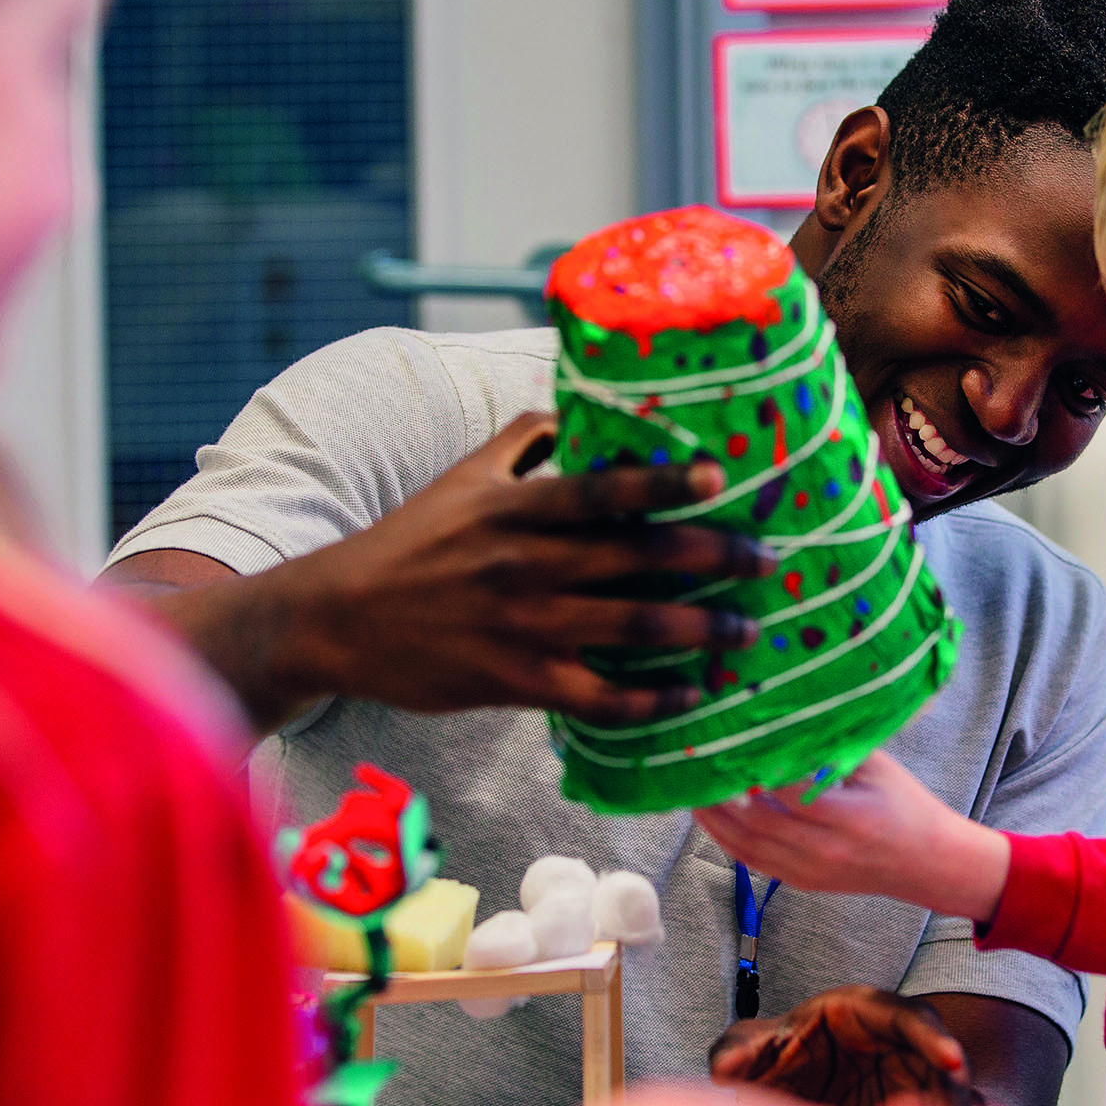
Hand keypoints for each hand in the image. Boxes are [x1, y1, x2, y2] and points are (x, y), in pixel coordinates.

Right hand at [183, 412, 775, 727]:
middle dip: (713, 560)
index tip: (718, 479)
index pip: (602, 490)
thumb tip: (584, 407)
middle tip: (766, 561)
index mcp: (516, 508)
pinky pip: (599, 697)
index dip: (663, 485)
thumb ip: (525, 441)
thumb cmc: (410, 543)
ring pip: (630, 626)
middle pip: (636, 559)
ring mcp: (523, 626)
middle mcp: (526, 564)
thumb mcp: (462, 477)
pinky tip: (690, 695)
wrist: (339, 620)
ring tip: (746, 631)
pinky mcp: (516, 681)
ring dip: (699, 630)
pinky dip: (649, 698)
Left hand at [694, 752, 1012, 923]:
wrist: (928, 864)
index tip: (729, 743)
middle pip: (756, 825)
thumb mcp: (877, 767)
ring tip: (692, 792)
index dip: (754, 772)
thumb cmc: (906, 806)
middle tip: (694, 767)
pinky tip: (714, 818)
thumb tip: (789, 717)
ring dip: (715, 822)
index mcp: (849, 817)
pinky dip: (729, 840)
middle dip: (719, 798)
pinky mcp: (803, 883)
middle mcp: (826, 850)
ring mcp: (811, 872)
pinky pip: (755, 863)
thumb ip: (833, 748)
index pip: (787, 793)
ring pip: (747, 848)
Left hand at [709, 986, 975, 1105]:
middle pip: (944, 1060)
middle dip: (956, 1092)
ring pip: (949, 1097)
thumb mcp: (753, 1046)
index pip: (908, 1016)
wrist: (781, 1082)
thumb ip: (738, 1049)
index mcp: (865, 1010)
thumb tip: (727, 1067)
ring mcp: (910, 1079)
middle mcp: (898, 1042)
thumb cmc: (776, 1051)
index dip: (933, 1037)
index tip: (950, 1060)